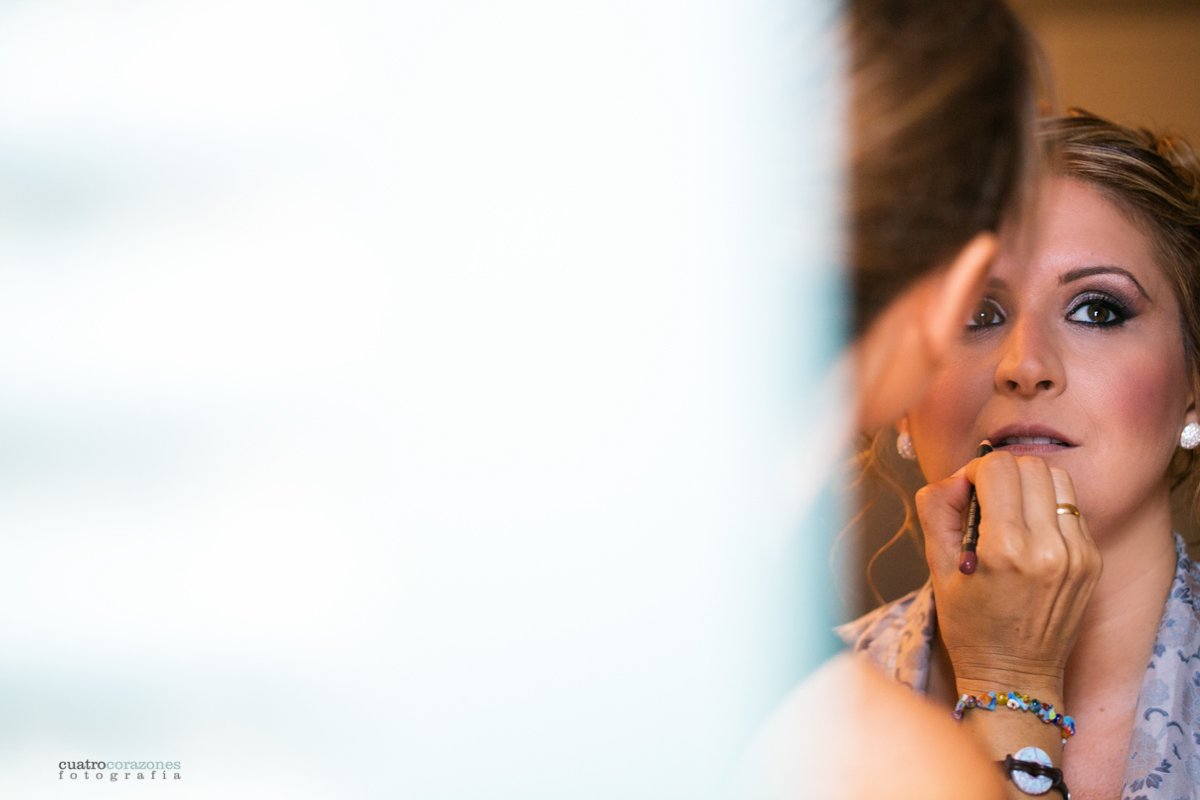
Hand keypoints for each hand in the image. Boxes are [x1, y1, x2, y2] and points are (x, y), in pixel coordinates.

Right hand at [916, 451, 1101, 697]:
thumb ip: (939, 510)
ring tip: (1012, 512)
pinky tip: (1032, 533)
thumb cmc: (971, 626)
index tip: (966, 494)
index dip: (973, 472)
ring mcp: (1077, 555)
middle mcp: (1047, 548)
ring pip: (1057, 479)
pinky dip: (1048, 508)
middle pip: (1030, 466)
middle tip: (987, 500)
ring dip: (1030, 484)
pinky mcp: (1093, 561)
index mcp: (1004, 550)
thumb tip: (958, 478)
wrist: (1016, 677)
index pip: (997, 468)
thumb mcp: (937, 568)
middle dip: (1002, 474)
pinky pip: (1072, 508)